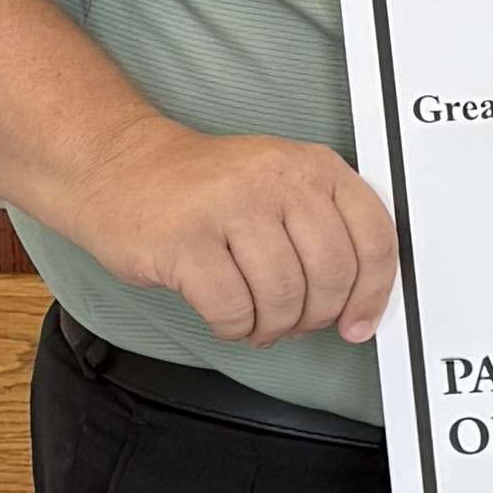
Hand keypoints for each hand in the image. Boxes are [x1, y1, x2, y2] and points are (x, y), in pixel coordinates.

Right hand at [63, 109, 399, 346]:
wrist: (118, 165)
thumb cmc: (203, 186)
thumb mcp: (280, 183)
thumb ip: (324, 227)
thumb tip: (357, 300)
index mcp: (314, 166)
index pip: (374, 236)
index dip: (374, 292)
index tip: (360, 322)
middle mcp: (278, 179)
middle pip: (331, 273)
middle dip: (318, 315)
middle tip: (298, 324)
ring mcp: (229, 207)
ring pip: (283, 295)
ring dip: (274, 326)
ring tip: (259, 323)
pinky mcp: (184, 241)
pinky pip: (232, 309)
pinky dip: (235, 327)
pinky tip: (228, 319)